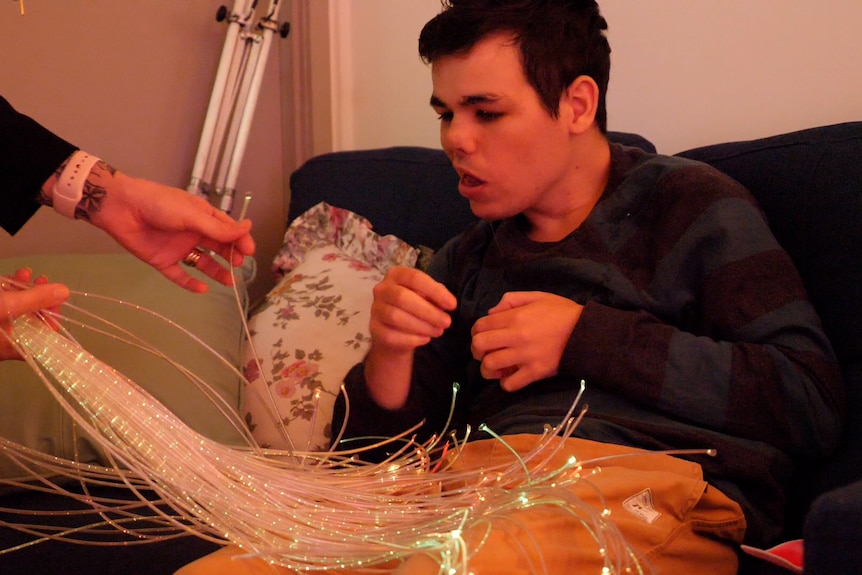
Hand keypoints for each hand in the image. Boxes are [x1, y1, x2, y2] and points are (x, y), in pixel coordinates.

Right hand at [0, 268, 69, 360]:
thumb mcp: (7, 306)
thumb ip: (34, 300)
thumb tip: (65, 292)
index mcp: (15, 346)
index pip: (46, 334)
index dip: (53, 313)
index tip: (56, 295)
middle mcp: (6, 341)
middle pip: (31, 319)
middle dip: (37, 296)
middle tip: (42, 279)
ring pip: (16, 309)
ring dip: (22, 290)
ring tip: (25, 273)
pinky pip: (4, 305)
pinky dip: (9, 291)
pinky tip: (12, 277)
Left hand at [87, 169, 255, 292]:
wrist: (121, 208)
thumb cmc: (159, 204)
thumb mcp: (192, 215)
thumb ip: (219, 228)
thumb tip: (249, 227)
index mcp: (202, 216)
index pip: (228, 229)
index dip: (240, 240)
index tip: (249, 251)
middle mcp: (193, 232)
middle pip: (218, 247)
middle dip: (231, 256)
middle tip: (239, 265)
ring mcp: (179, 248)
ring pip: (203, 263)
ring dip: (217, 272)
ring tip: (230, 282)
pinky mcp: (163, 261)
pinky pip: (180, 275)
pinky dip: (191, 284)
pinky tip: (203, 290)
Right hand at [364, 266, 456, 408]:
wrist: (396, 332)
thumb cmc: (415, 307)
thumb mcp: (427, 297)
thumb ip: (435, 296)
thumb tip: (448, 303)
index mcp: (396, 275)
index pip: (414, 278)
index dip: (435, 291)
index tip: (452, 305)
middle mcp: (382, 289)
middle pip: (402, 297)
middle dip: (428, 311)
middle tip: (447, 322)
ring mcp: (375, 309)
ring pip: (396, 317)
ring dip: (422, 326)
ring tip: (438, 331)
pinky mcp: (374, 329)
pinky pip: (391, 335)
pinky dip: (411, 339)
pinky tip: (425, 339)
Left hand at [471, 291, 581, 391]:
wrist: (587, 332)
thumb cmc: (562, 312)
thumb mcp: (537, 297)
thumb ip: (511, 300)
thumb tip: (491, 313)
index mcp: (515, 317)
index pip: (480, 326)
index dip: (476, 331)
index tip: (481, 335)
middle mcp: (516, 336)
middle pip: (480, 346)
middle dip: (477, 350)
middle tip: (484, 352)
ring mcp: (525, 356)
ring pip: (490, 366)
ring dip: (487, 368)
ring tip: (495, 367)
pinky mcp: (535, 372)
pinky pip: (510, 384)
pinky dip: (505, 383)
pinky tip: (510, 377)